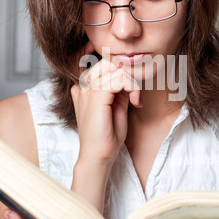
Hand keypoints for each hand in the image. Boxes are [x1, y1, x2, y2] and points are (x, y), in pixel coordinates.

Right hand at [72, 46, 141, 164]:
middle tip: (136, 93)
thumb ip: (120, 89)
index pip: (103, 63)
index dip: (122, 69)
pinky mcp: (96, 97)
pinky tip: (135, 102)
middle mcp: (83, 86)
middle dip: (128, 73)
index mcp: (85, 88)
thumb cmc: (107, 136)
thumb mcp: (117, 106)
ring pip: (115, 67)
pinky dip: (132, 87)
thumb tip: (129, 75)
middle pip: (108, 61)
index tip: (134, 87)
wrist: (98, 156)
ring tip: (136, 100)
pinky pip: (119, 78)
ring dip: (132, 81)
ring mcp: (87, 90)